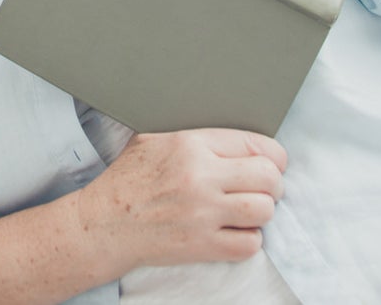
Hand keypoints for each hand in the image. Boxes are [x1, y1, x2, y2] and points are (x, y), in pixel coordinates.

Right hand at [76, 129, 285, 272]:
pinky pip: (249, 244)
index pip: (256, 144)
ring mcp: (203, 214)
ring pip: (264, 210)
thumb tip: (231, 135)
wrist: (106, 222)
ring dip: (263, 211)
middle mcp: (201, 177)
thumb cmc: (129, 178)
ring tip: (250, 209)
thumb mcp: (155, 138)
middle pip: (268, 177)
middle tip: (266, 187)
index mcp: (191, 144)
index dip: (273, 155)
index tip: (273, 163)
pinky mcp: (202, 246)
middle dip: (274, 183)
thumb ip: (194, 134)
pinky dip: (250, 239)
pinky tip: (236, 231)